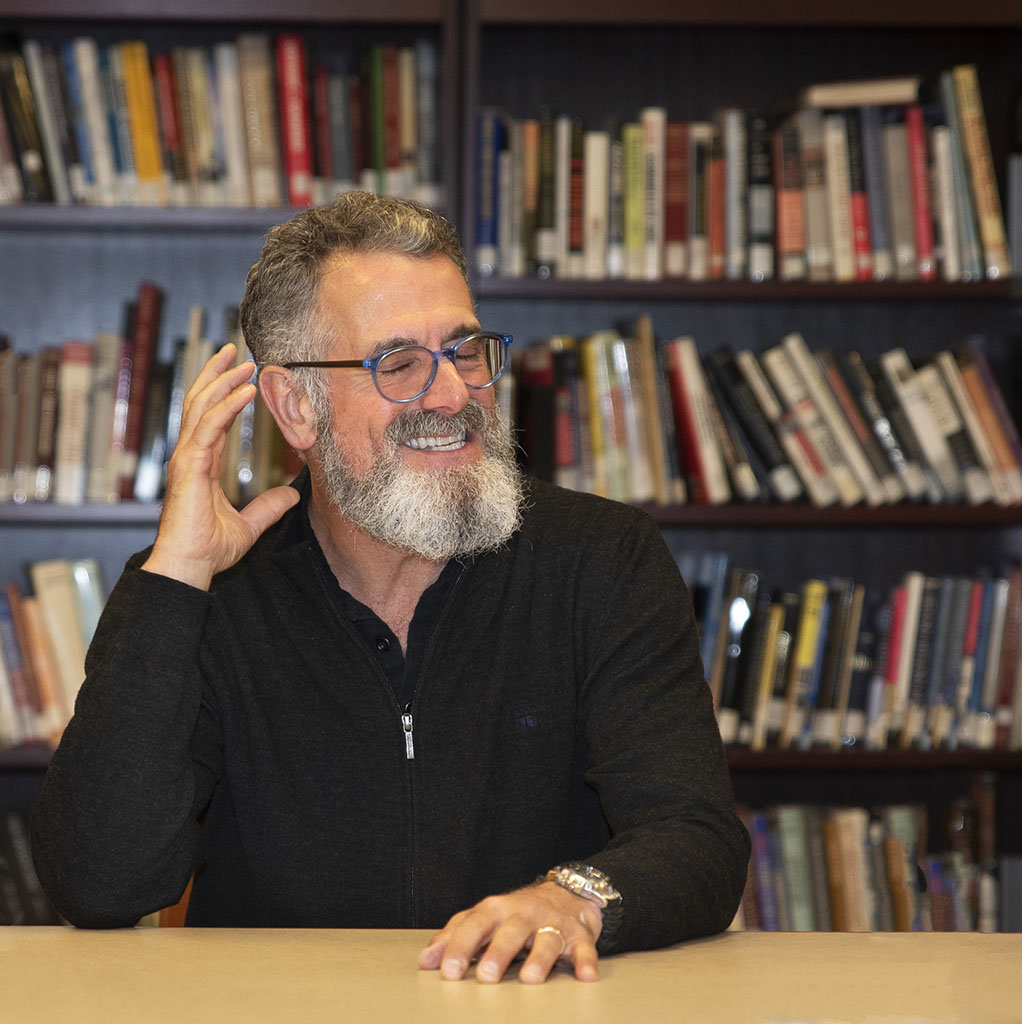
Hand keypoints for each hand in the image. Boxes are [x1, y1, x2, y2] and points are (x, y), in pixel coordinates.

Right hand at [142, 343, 299, 589]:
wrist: (190, 566)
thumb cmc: (209, 549)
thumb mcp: (250, 525)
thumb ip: (269, 507)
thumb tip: (293, 494)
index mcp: (202, 463)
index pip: (211, 417)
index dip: (224, 392)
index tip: (242, 372)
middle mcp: (191, 455)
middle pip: (200, 403)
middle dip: (216, 374)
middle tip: (234, 349)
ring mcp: (187, 459)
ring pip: (202, 407)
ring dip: (223, 381)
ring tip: (243, 360)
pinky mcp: (189, 467)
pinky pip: (208, 428)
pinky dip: (226, 406)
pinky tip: (244, 390)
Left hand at [418, 881, 602, 983]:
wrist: (568, 893)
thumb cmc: (516, 913)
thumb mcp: (485, 919)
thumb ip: (455, 937)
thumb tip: (425, 962)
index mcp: (496, 909)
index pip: (475, 924)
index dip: (460, 946)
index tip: (446, 971)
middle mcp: (524, 913)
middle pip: (510, 931)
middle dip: (498, 953)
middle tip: (485, 976)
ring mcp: (553, 923)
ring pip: (546, 939)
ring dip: (539, 959)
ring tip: (530, 979)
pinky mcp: (579, 935)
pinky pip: (584, 948)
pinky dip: (586, 961)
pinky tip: (585, 976)